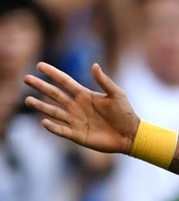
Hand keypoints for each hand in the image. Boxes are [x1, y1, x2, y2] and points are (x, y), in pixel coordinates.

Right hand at [23, 63, 139, 153]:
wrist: (130, 135)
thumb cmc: (125, 114)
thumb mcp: (117, 95)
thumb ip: (104, 81)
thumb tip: (94, 65)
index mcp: (84, 95)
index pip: (64, 82)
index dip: (53, 73)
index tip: (40, 65)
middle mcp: (76, 107)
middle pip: (54, 94)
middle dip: (40, 86)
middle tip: (26, 78)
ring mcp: (75, 121)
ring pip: (53, 112)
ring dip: (41, 106)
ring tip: (28, 100)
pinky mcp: (77, 135)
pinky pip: (61, 130)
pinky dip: (52, 127)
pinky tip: (44, 121)